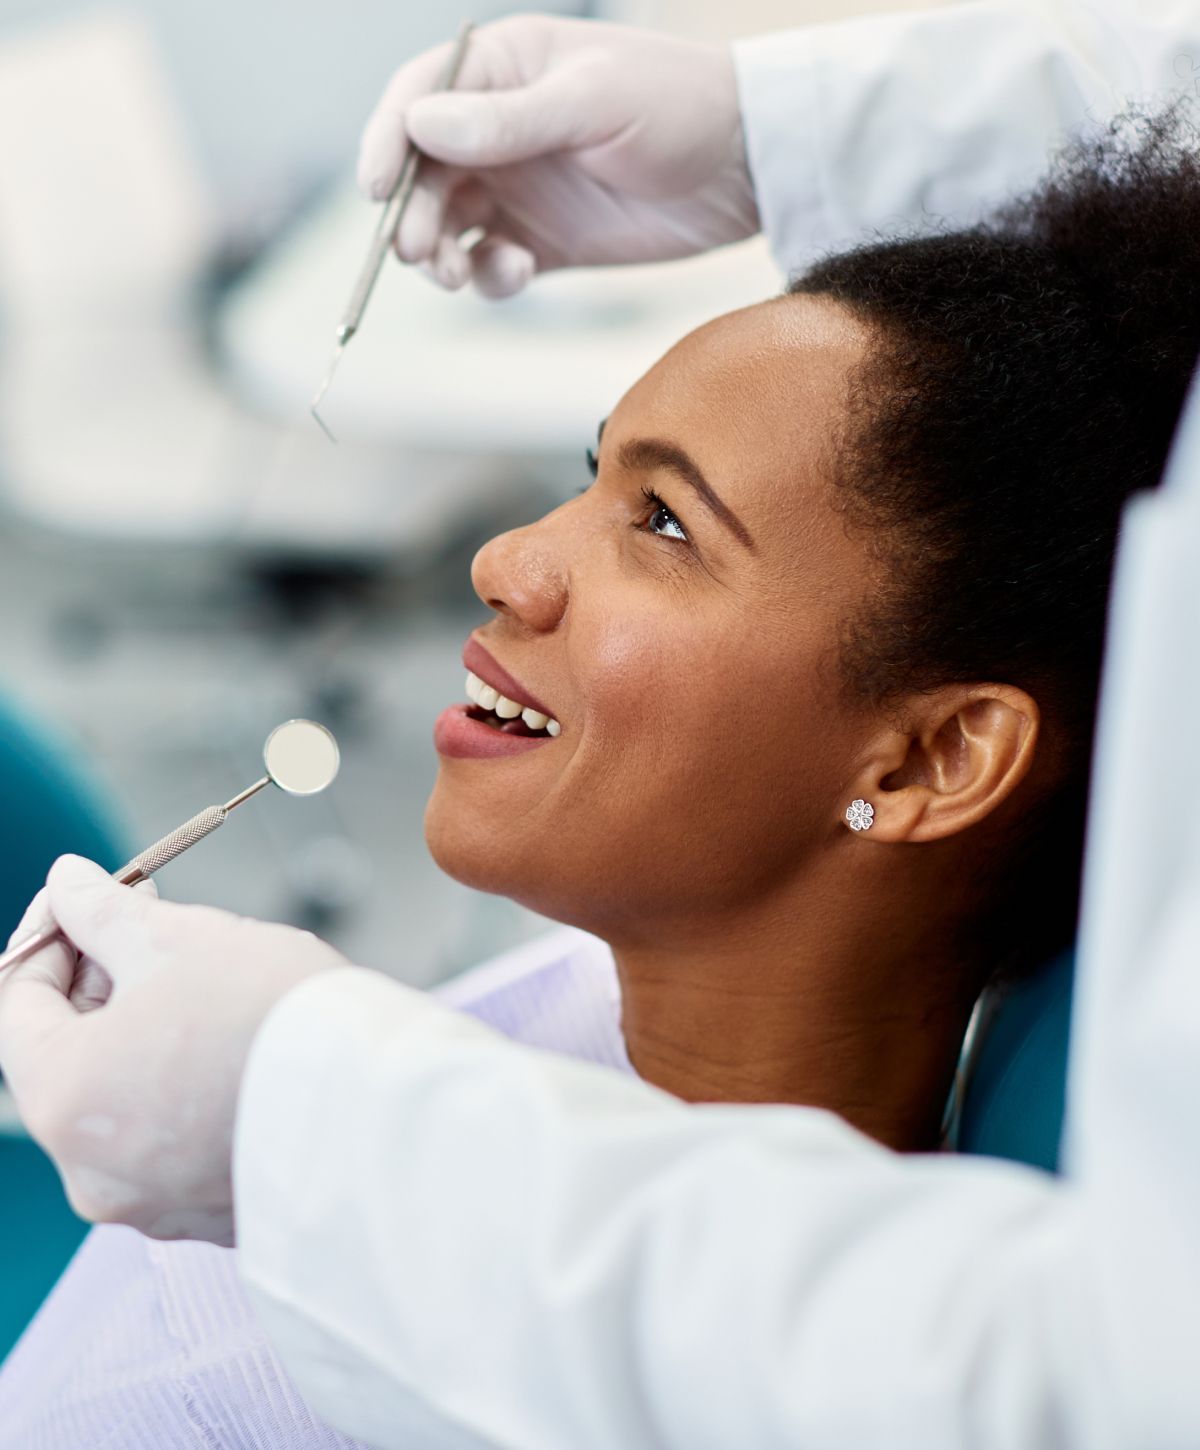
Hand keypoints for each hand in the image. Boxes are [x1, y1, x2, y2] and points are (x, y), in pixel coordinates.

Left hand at [0, 856, 345, 1244]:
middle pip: (67, 1057)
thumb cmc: (273, 1020)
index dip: (48, 937)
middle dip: (99, 983)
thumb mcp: (178, 939)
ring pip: (121, 1100)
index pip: (14, 1005)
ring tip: (200, 978)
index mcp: (64, 1101)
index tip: (84, 899)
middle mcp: (89, 1171)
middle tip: (145, 922)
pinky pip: (172, 1142)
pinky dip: (183, 1088)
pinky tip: (230, 1042)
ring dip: (142, 1033)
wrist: (380, 1103)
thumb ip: (106, 911)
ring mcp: (149, 1204)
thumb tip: (68, 883)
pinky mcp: (207, 1216)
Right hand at [358, 14, 758, 297]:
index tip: (376, 189)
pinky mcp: (543, 241)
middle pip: (422, 173)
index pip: (417, 99)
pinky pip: (491, 264)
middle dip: (412, 213)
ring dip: (440, 253)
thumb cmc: (677, 106)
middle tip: (422, 251)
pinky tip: (514, 273)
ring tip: (457, 274)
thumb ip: (509, 121)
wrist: (745, 166)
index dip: (387, 142)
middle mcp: (498, 129)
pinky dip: (489, 277)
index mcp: (502, 70)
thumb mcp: (593, 102)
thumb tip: (420, 124)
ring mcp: (519, 187)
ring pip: (448, 225)